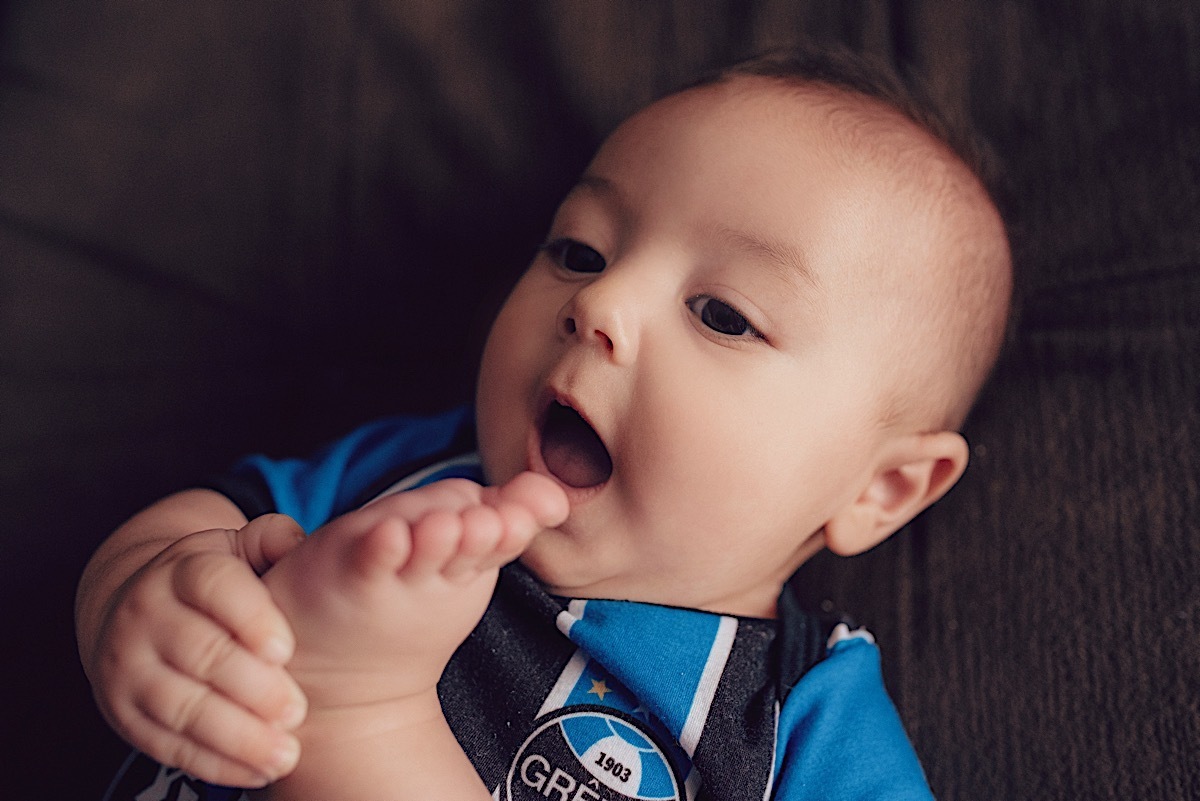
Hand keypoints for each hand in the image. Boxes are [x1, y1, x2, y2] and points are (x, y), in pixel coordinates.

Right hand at [84, 514, 308, 786]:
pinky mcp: (123, 712)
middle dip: (252, 687)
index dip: (250, 617)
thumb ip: (272, 540)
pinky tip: (257, 771)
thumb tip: (301, 544)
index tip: (285, 650)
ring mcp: (128, 667)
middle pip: (200, 652)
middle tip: (297, 710)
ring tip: (285, 753)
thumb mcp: (237, 549)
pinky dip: (214, 762)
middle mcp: (146, 614)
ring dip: (236, 735)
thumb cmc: (209, 582)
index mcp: (182, 569)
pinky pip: (167, 743)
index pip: (213, 586)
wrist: (129, 610)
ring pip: (181, 706)